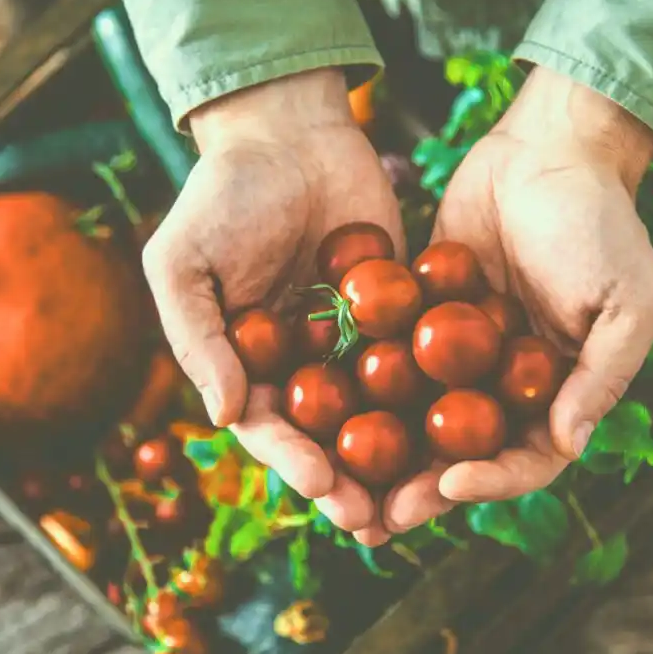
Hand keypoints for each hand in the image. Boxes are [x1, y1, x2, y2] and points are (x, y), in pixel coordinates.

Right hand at [141, 68, 405, 531]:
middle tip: (380, 520)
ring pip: (380, 412)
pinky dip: (440, 393)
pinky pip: (419, 358)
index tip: (323, 486)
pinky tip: (469, 426)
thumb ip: (197, 338)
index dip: (294, 460)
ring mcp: (354, 343)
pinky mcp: (399, 313)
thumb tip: (225, 415)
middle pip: (329, 435)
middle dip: (352, 481)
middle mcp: (303, 365)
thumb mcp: (183, 263)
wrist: (289, 134)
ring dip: (400, 459)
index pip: (270, 427)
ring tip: (426, 498)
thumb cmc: (222, 196)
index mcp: (248, 365)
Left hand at [357, 66, 652, 544]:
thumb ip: (602, 375)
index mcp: (559, 391)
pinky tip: (323, 410)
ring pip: (419, 418)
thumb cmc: (601, 223)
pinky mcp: (422, 317)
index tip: (448, 484)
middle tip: (377, 517)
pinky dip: (362, 388)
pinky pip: (391, 360)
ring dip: (385, 455)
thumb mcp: (629, 300)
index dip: (491, 481)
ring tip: (340, 483)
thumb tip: (568, 445)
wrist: (548, 149)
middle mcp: (507, 383)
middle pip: (463, 453)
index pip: (528, 458)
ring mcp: (461, 353)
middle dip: (422, 487)